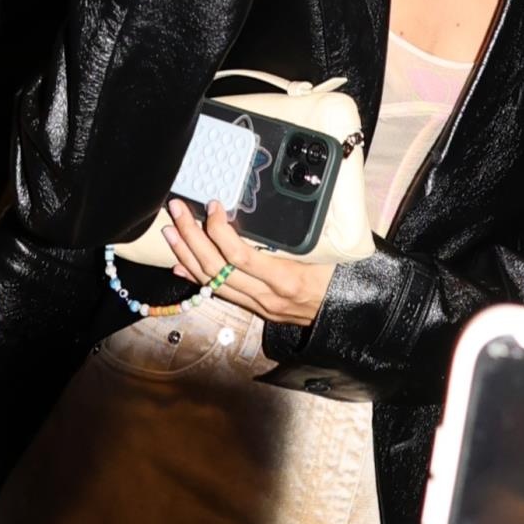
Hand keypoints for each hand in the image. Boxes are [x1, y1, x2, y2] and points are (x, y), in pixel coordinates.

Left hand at [160, 197, 334, 329]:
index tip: (214, 206)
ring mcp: (259, 306)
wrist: (353, 318)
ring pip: (212, 282)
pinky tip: (180, 264)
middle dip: (192, 236)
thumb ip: (300, 237)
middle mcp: (267, 297)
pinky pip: (220, 293)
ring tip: (171, 231)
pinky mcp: (256, 310)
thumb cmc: (345, 281)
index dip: (219, 230)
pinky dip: (197, 277)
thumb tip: (274, 211)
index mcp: (286, 280)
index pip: (239, 256)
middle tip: (177, 211)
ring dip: (187, 255)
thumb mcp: (328, 254)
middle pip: (217, 268)